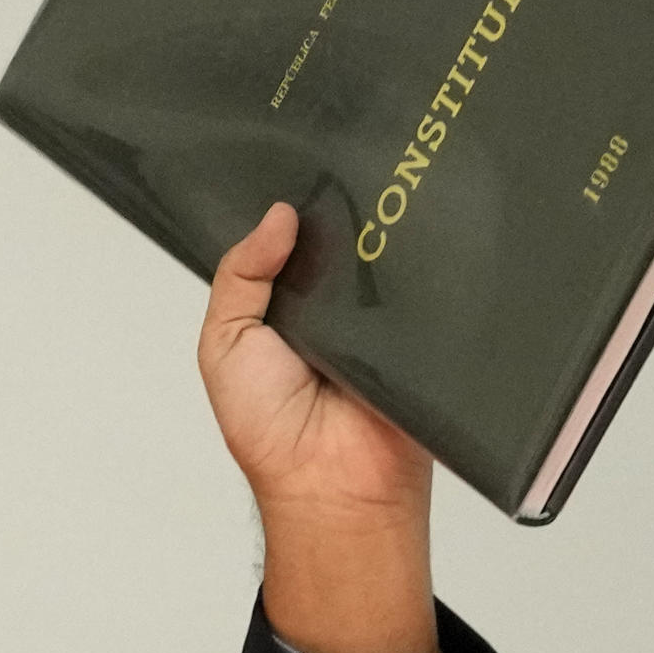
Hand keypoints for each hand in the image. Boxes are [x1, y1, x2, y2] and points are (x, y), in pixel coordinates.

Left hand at [197, 201, 433, 526]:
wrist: (332, 484)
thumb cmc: (268, 426)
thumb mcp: (225, 343)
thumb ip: (240, 277)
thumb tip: (280, 215)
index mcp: (288, 305)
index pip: (295, 241)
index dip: (295, 206)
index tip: (301, 168)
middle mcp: (338, 307)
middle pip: (345, 242)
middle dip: (342, 213)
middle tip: (345, 174)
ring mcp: (384, 319)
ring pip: (388, 260)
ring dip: (385, 240)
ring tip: (386, 201)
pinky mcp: (425, 334)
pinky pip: (427, 293)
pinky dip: (421, 275)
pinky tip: (417, 248)